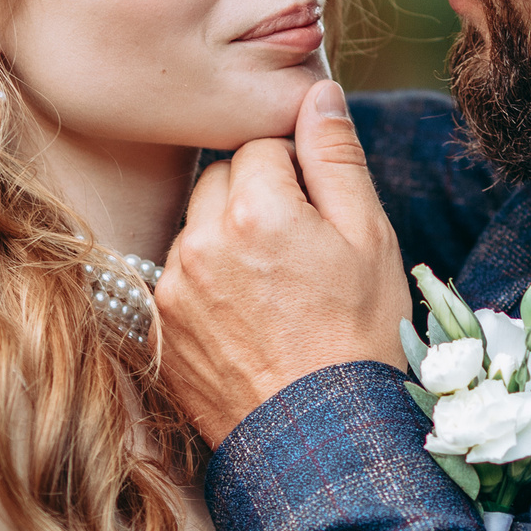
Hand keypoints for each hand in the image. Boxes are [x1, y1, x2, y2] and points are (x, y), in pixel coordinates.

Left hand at [160, 81, 411, 446]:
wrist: (323, 440)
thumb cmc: (360, 338)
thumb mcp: (370, 239)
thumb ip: (336, 155)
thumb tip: (317, 90)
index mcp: (256, 210)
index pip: (260, 148)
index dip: (296, 176)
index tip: (319, 219)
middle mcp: (200, 242)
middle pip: (218, 181)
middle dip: (255, 199)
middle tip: (298, 252)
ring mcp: (173, 289)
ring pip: (196, 229)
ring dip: (227, 242)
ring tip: (275, 293)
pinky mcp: (160, 328)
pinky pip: (180, 279)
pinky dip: (208, 286)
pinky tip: (247, 320)